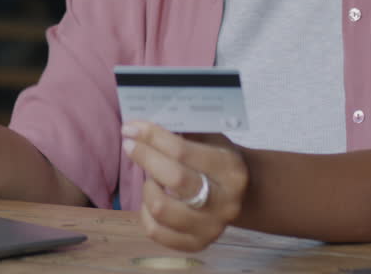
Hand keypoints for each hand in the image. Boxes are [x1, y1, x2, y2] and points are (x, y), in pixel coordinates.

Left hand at [121, 121, 248, 251]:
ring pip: (161, 208)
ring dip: (148, 187)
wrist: (241, 194)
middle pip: (174, 180)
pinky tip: (152, 198)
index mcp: (231, 170)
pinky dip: (146, 213)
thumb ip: (182, 132)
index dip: (152, 138)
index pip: (183, 151)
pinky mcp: (197, 244)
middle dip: (146, 158)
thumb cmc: (217, 159)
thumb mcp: (210, 139)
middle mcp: (225, 202)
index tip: (130, 128)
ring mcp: (212, 227)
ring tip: (151, 177)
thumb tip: (142, 126)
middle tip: (130, 145)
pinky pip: (156, 231)